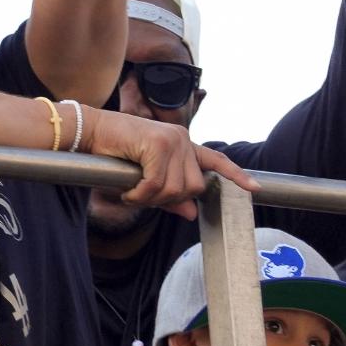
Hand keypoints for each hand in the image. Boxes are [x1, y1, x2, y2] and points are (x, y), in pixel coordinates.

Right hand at [87, 110, 256, 218]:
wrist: (91, 132)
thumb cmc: (115, 153)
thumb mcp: (146, 177)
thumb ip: (169, 194)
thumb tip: (190, 213)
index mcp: (183, 145)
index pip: (216, 161)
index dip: (235, 175)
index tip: (254, 189)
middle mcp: (181, 139)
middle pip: (193, 187)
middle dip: (169, 199)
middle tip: (143, 196)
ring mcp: (172, 140)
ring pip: (176, 189)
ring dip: (151, 199)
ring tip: (132, 192)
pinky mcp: (158, 145)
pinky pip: (156, 185)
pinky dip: (140, 195)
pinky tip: (127, 191)